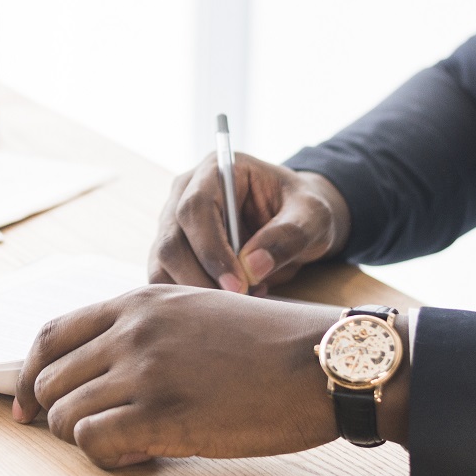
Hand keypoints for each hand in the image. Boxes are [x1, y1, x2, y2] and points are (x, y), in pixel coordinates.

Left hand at [11, 285, 342, 466]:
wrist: (323, 362)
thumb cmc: (273, 345)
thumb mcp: (200, 313)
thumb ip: (147, 332)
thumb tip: (104, 377)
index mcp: (138, 302)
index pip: (51, 336)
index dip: (30, 377)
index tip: (28, 407)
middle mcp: (132, 332)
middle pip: (50, 381)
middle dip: (60, 415)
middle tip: (93, 436)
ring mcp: (144, 372)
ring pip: (65, 416)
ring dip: (88, 440)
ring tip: (131, 445)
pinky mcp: (162, 414)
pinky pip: (93, 443)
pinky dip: (107, 458)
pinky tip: (141, 457)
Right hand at [149, 156, 349, 292]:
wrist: (298, 220)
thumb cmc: (303, 210)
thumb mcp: (313, 216)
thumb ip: (288, 236)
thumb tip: (253, 266)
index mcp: (217, 171)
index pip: (196, 208)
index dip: (211, 249)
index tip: (238, 284)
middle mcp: (185, 193)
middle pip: (171, 242)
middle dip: (200, 279)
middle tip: (237, 303)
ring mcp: (174, 224)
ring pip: (162, 266)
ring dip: (194, 292)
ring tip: (238, 302)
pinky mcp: (174, 253)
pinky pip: (166, 281)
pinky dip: (190, 300)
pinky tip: (226, 303)